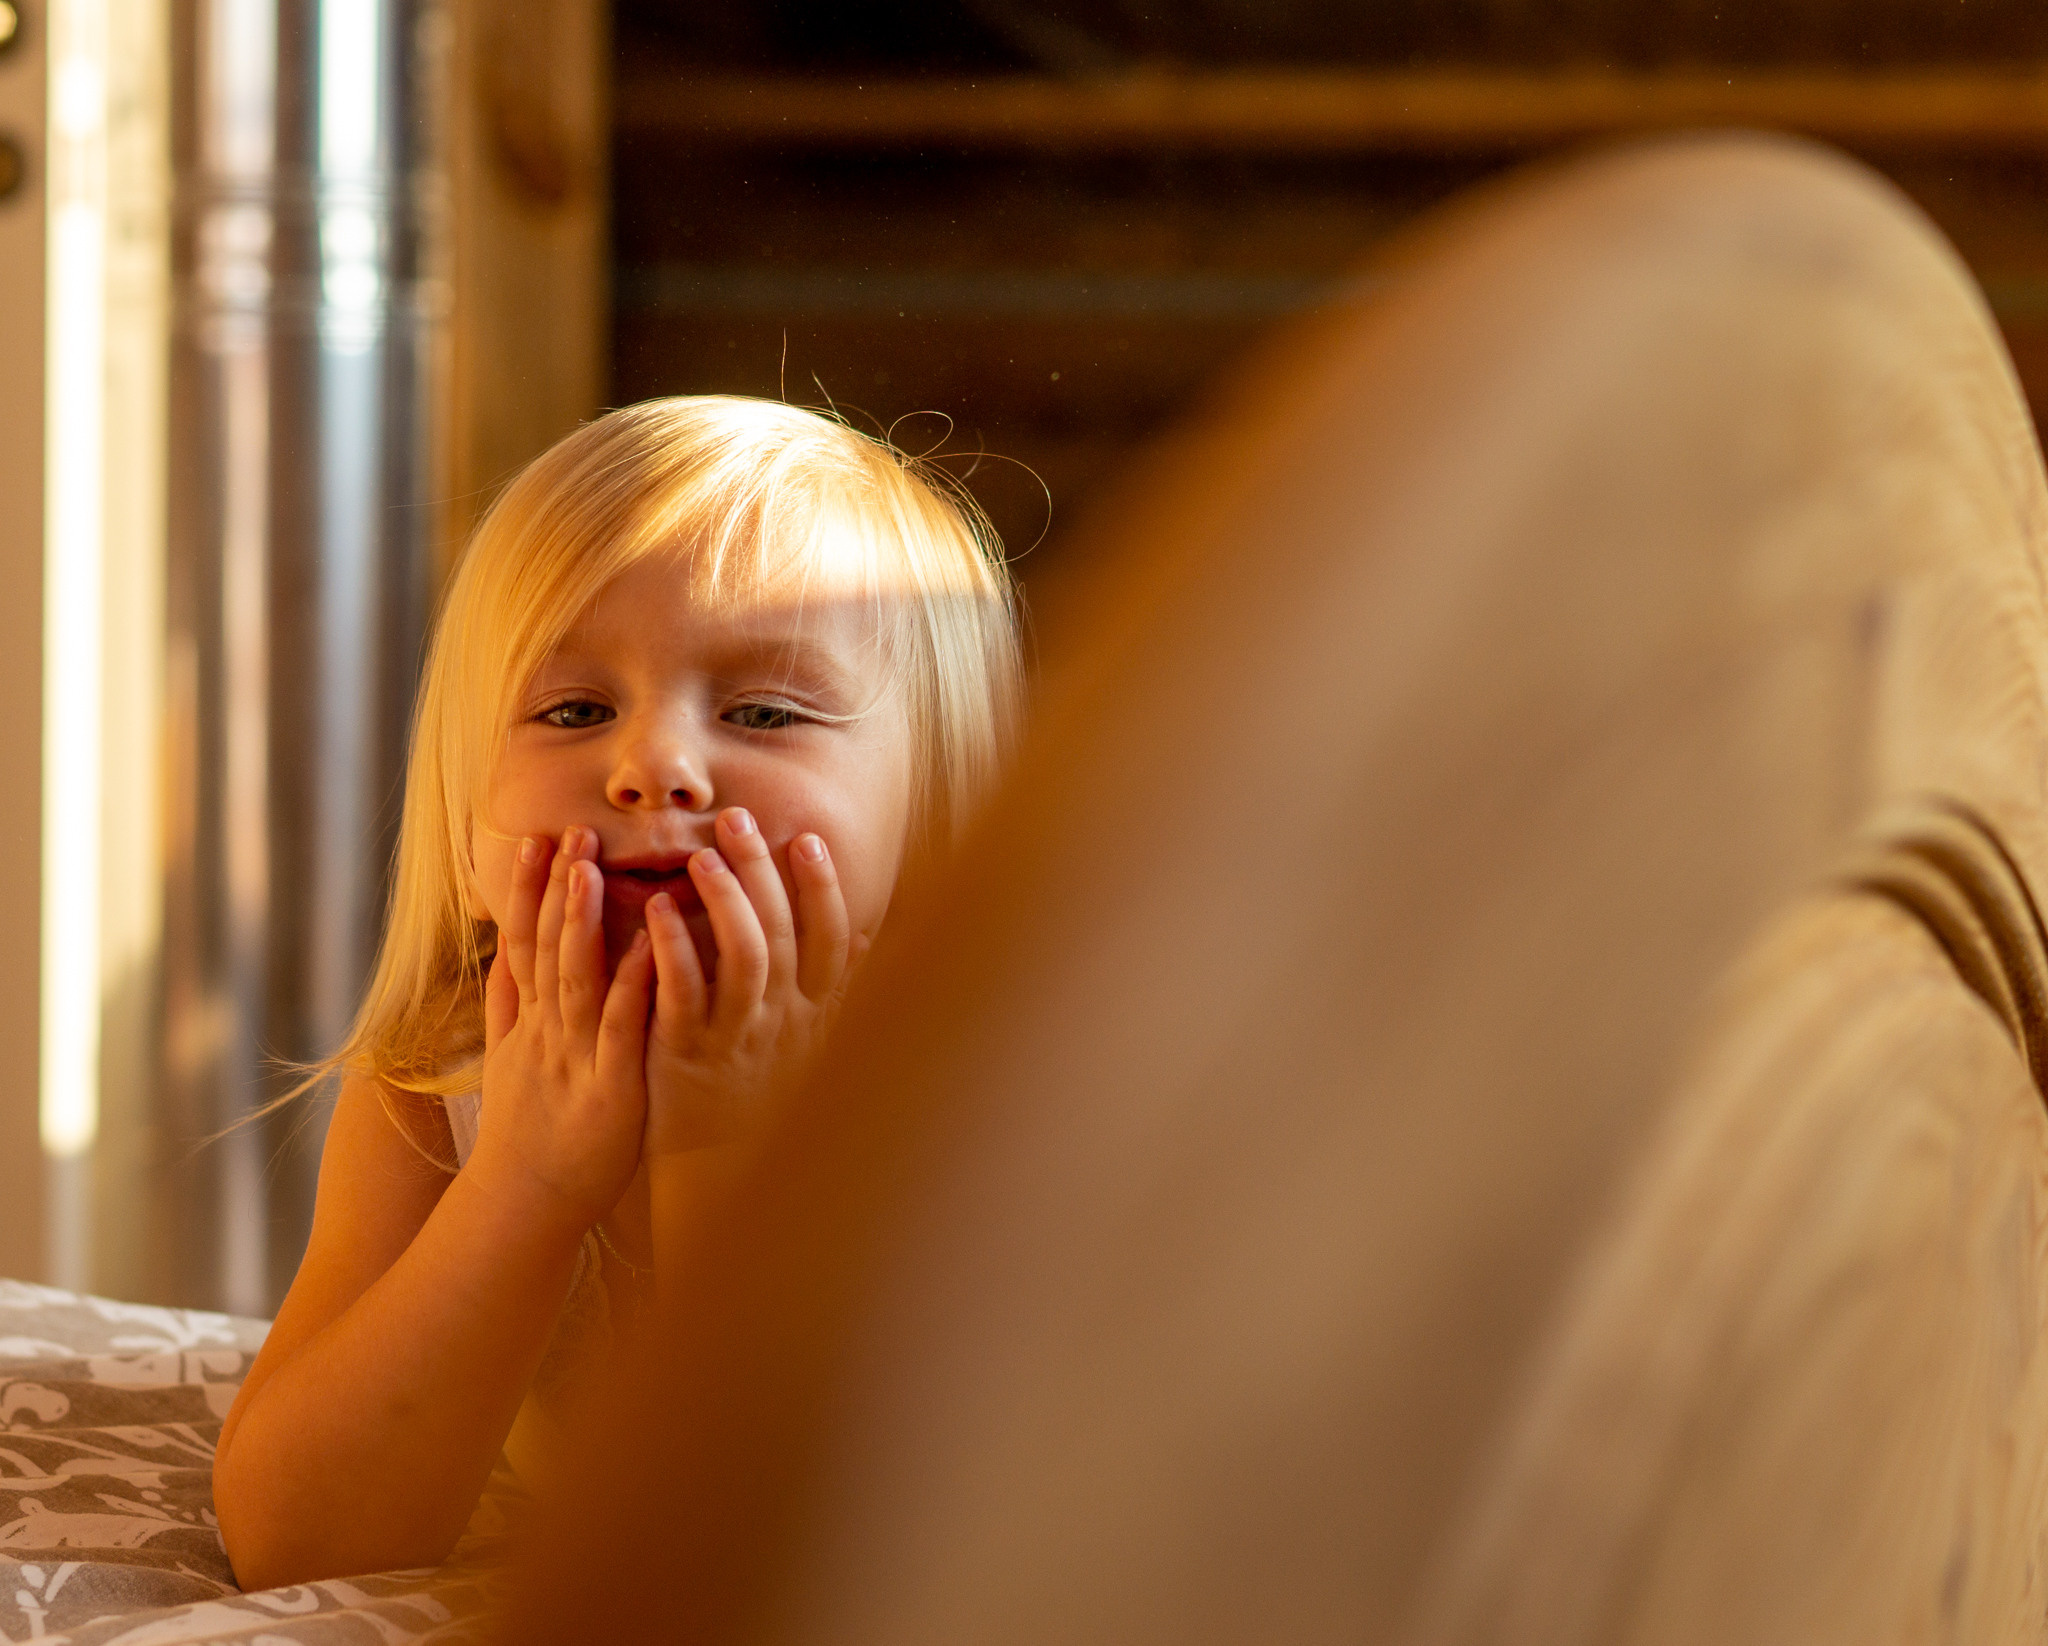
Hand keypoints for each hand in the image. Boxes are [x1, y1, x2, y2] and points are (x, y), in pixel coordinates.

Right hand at [472, 827, 653, 1228]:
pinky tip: (644, 947)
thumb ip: (510, 1003)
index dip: (527, 891)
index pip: (523, 942)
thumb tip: (504, 950)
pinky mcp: (608, 1089)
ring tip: (590, 867)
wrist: (525, 1204)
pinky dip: (631, 986)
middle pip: (546, 947)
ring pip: (575, 977)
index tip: (535, 840)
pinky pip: (621, 1028)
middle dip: (556, 887)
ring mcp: (574, 1057)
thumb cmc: (528, 1131)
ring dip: (581, 921)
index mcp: (528, 1021)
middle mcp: (546, 1031)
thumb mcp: (509, 1059)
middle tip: (571, 830)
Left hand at [643, 807, 865, 1153]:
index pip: (829, 939)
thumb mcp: (804, 1036)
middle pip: (783, 935)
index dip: (822, 889)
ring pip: (744, 958)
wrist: (708, 1160)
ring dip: (726, 901)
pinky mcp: (686, 1052)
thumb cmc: (755, 1082)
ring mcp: (737, 1037)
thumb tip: (870, 934)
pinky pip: (684, 993)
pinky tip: (655, 910)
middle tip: (737, 820)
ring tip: (703, 856)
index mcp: (812, 1010)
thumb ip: (832, 985)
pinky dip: (672, 948)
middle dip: (762, 872)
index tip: (807, 840)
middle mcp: (782, 1020)